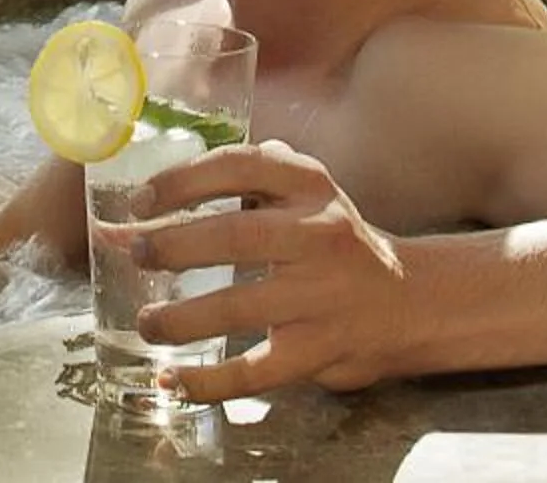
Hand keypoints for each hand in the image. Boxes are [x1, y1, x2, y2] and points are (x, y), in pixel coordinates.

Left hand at [131, 141, 409, 396]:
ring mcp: (321, 295)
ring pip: (239, 307)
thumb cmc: (338, 241)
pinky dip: (209, 380)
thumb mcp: (307, 193)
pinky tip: (174, 379)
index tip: (140, 201)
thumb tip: (154, 199)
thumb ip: (249, 182)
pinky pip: (256, 371)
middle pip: (235, 236)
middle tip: (135, 253)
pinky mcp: (320, 350)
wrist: (411, 299)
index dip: (182, 181)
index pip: (239, 166)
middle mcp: (318, 233)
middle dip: (174, 246)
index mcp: (309, 183)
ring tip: (148, 321)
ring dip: (182, 318)